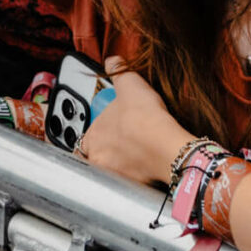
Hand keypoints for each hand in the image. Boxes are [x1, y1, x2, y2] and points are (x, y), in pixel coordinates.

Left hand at [75, 65, 191, 188]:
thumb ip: (118, 70)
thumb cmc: (145, 118)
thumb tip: (112, 61)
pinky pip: (128, 186)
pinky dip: (134, 180)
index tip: (107, 134)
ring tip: (135, 160)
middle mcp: (98, 159)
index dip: (95, 136)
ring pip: (111, 173)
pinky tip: (145, 172)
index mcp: (92, 136)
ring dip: (120, 167)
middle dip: (107, 154)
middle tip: (124, 147)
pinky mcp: (131, 189)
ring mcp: (113, 177)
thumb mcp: (130, 84)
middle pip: (96, 158)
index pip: (84, 141)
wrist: (166, 146)